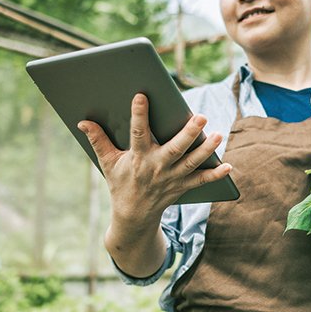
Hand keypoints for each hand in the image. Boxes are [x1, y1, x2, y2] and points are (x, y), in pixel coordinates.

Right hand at [77, 93, 232, 225]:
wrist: (133, 216)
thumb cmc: (121, 182)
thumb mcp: (107, 162)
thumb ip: (97, 140)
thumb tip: (82, 121)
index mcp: (138, 158)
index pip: (138, 133)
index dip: (138, 115)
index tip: (141, 95)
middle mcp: (157, 167)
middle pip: (175, 149)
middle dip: (188, 133)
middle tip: (200, 117)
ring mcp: (172, 178)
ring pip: (192, 162)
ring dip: (206, 149)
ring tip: (218, 134)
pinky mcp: (183, 186)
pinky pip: (202, 181)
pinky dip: (215, 175)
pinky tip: (228, 166)